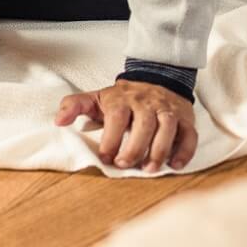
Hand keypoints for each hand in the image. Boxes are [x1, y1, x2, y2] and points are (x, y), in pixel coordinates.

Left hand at [55, 80, 197, 172]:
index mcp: (122, 99)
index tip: (105, 156)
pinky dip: (184, 150)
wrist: (157, 77)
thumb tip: (57, 121)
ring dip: (159, 150)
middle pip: (143, 124)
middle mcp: (146, 103)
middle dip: (134, 147)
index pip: (116, 117)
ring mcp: (167, 110)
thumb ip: (74, 106)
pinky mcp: (185, 118)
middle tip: (124, 164)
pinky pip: (189, 134)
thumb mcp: (96, 97)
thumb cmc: (122, 97)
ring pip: (167, 128)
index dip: (111, 137)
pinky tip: (174, 165)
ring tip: (150, 169)